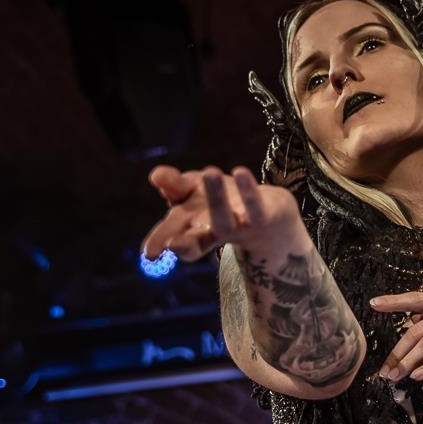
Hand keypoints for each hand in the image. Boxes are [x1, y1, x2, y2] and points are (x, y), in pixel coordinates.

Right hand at [141, 165, 300, 261]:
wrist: (273, 218)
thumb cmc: (225, 205)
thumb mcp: (193, 191)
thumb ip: (173, 185)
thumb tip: (157, 176)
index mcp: (193, 228)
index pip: (173, 238)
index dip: (160, 243)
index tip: (149, 252)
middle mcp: (213, 232)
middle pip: (195, 240)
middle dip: (183, 242)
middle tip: (170, 244)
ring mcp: (238, 226)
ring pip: (223, 220)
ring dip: (216, 198)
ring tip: (209, 171)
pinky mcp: (262, 217)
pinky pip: (254, 206)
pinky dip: (248, 190)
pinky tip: (240, 170)